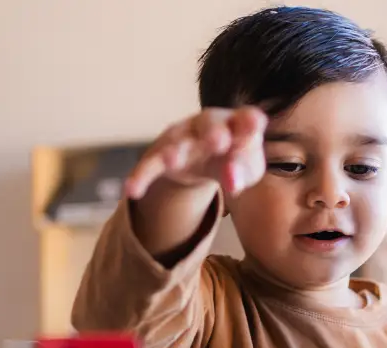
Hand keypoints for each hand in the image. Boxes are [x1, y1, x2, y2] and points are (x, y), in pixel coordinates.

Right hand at [124, 106, 268, 199]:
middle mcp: (208, 124)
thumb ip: (243, 174)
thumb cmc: (231, 159)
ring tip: (172, 160)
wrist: (201, 158)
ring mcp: (181, 137)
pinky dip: (140, 177)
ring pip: (177, 141)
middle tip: (219, 141)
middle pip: (209, 122)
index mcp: (235, 124)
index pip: (245, 118)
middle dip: (213, 132)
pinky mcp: (159, 155)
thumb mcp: (246, 169)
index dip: (249, 121)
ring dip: (175, 150)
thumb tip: (233, 184)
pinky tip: (132, 190)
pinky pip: (148, 165)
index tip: (255, 125)